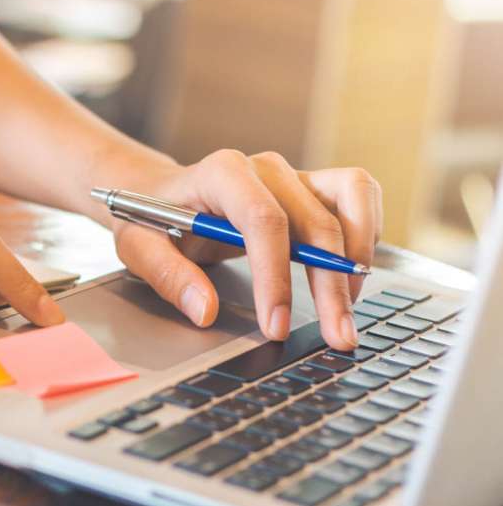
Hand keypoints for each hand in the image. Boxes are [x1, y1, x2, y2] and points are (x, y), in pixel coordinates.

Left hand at [104, 150, 381, 349]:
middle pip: (315, 222)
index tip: (277, 327)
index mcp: (222, 173)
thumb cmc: (150, 220)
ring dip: (359, 256)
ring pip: (351, 200)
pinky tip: (352, 277)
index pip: (264, 222)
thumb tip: (206, 311)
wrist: (159, 194)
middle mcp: (265, 168)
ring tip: (350, 307)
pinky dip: (366, 234)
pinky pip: (358, 197)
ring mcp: (293, 175)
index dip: (277, 277)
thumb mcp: (139, 248)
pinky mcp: (311, 188)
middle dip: (330, 287)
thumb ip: (169, 276)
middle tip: (338, 337)